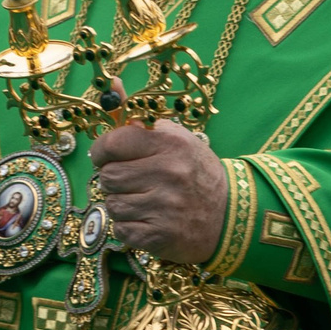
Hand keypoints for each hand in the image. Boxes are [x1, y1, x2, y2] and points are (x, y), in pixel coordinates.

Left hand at [89, 121, 228, 266]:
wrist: (229, 217)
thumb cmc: (198, 174)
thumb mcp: (180, 140)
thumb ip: (147, 124)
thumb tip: (115, 94)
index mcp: (171, 144)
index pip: (114, 143)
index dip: (101, 150)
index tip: (104, 156)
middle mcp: (168, 173)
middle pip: (109, 176)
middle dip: (113, 179)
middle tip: (129, 182)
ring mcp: (164, 207)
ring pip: (112, 205)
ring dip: (121, 204)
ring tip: (141, 202)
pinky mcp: (160, 236)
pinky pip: (120, 229)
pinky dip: (127, 226)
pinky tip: (145, 220)